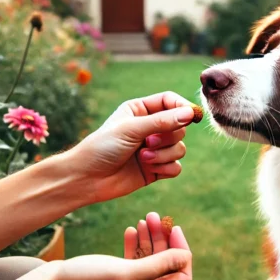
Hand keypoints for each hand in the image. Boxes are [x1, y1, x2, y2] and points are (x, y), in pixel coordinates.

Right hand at [17, 213, 191, 279]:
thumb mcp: (125, 272)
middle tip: (155, 215)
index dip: (182, 252)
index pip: (182, 277)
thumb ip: (159, 265)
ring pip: (150, 262)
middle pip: (167, 268)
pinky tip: (130, 230)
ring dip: (150, 239)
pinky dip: (135, 246)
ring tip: (144, 218)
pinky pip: (133, 263)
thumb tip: (185, 257)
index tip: (175, 227)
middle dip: (165, 241)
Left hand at [68, 92, 194, 202]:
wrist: (87, 178)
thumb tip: (190, 113)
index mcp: (141, 110)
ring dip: (165, 154)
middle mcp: (150, 128)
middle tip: (148, 142)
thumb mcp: (131, 129)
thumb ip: (162, 121)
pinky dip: (166, 168)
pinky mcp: (156, 169)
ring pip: (180, 148)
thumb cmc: (103, 147)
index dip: (183, 107)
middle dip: (167, 136)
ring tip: (143, 158)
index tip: (191, 116)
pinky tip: (150, 169)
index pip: (170, 101)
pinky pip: (176, 167)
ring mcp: (154, 149)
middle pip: (180, 126)